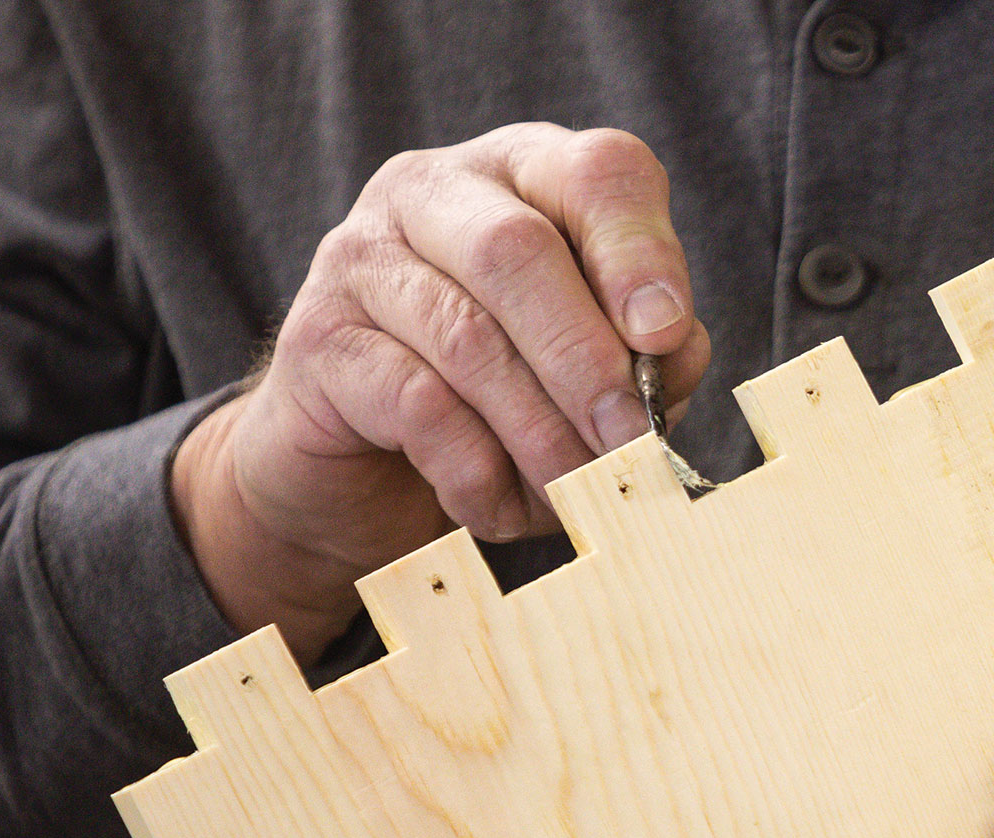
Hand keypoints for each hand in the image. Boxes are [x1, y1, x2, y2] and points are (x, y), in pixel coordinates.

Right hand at [171, 124, 709, 659]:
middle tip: (628, 439)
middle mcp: (435, 192)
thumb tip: (676, 357)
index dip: (640, 253)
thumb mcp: (592, 372)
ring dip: (539, 432)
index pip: (597, 174)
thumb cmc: (501, 406)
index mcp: (527, 176)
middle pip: (518, 251)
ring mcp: (362, 259)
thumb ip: (644, 356)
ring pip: (467, 338)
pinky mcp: (317, 343)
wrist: (361, 473)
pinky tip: (499, 507)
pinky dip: (476, 470)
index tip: (666, 335)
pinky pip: (415, 406)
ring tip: (578, 490)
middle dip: (585, 359)